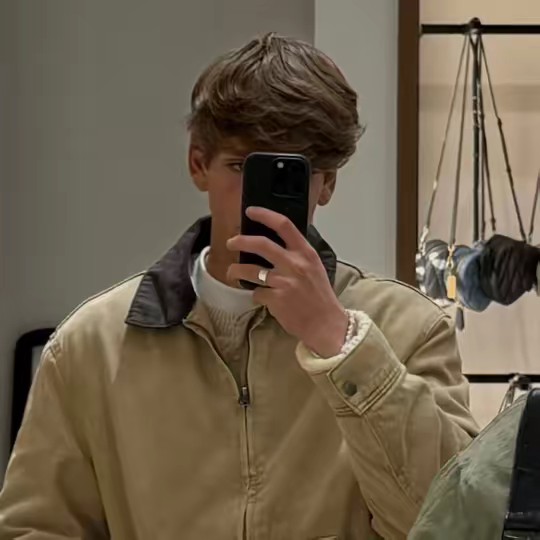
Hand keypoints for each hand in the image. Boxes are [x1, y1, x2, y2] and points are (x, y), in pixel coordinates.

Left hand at [227, 207, 347, 357]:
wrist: (326, 324)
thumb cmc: (320, 296)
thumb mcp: (315, 268)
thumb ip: (297, 255)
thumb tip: (275, 244)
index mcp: (306, 253)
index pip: (284, 225)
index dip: (264, 215)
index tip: (250, 211)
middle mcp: (294, 264)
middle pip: (260, 244)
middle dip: (240, 241)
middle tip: (231, 242)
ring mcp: (284, 282)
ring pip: (250, 270)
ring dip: (236, 270)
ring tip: (232, 272)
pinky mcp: (275, 299)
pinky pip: (256, 292)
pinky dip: (255, 294)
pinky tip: (260, 297)